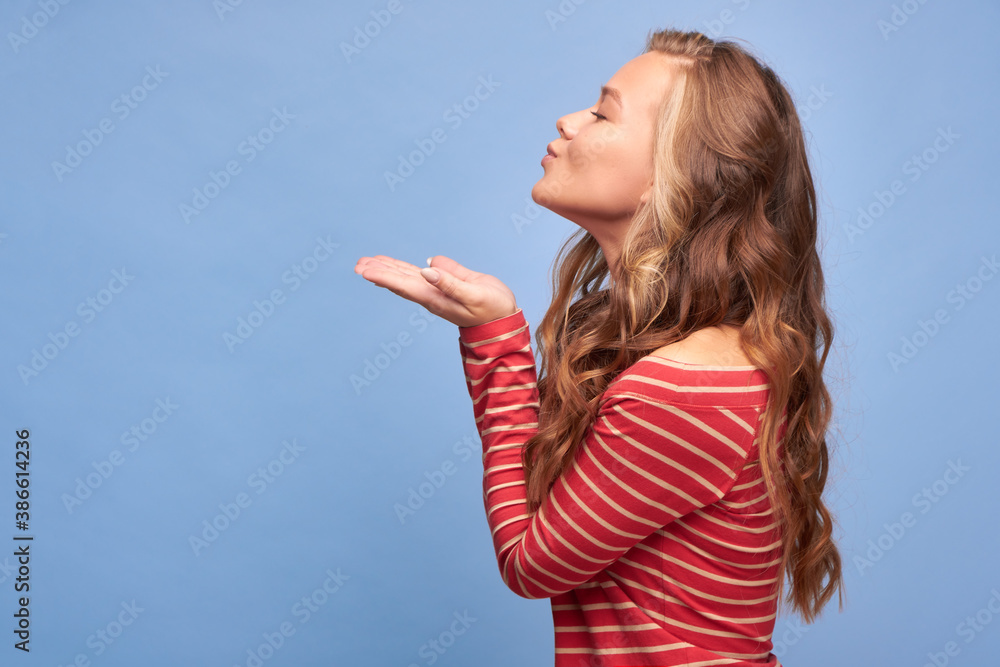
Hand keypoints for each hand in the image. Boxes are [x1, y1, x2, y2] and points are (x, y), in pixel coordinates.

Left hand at [354, 254, 517, 327]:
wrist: (503, 322)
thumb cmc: (493, 310)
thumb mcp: (475, 294)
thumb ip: (452, 282)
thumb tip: (427, 269)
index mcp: (436, 298)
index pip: (404, 285)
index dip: (383, 276)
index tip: (364, 269)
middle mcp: (431, 295)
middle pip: (399, 281)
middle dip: (379, 272)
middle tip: (358, 264)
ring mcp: (436, 292)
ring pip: (406, 278)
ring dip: (387, 270)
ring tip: (368, 262)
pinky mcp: (444, 287)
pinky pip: (418, 277)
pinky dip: (405, 271)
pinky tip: (396, 267)